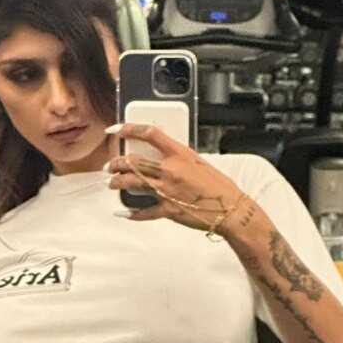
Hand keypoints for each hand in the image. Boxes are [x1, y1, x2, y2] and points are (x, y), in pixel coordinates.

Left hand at [106, 123, 245, 235]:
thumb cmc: (219, 186)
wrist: (230, 209)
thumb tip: (163, 158)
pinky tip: (124, 213)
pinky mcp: (168, 209)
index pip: (151, 134)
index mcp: (180, 154)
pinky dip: (132, 213)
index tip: (118, 129)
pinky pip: (144, 212)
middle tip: (112, 166)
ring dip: (118, 183)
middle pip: (134, 161)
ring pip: (132, 183)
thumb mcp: (199, 163)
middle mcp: (171, 170)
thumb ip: (179, 159)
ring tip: (113, 183)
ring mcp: (167, 190)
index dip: (131, 129)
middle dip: (117, 163)